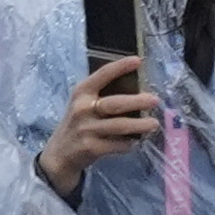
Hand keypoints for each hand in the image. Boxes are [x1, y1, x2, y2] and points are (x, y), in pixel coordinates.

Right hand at [37, 51, 156, 201]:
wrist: (60, 153)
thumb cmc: (79, 124)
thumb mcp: (83, 106)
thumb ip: (102, 97)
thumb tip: (138, 91)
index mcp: (81, 93)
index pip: (101, 76)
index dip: (120, 67)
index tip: (137, 60)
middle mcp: (82, 109)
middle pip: (114, 104)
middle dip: (136, 101)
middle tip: (155, 100)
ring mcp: (87, 129)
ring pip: (119, 126)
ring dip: (139, 125)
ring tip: (154, 124)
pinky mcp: (92, 148)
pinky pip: (118, 145)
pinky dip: (130, 144)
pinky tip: (136, 142)